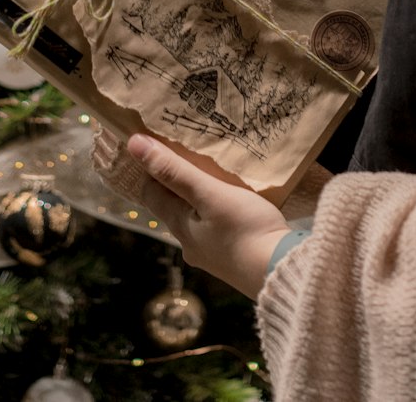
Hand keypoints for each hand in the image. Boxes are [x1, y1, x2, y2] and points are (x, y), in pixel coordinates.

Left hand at [124, 133, 290, 298]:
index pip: (150, 193)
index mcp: (179, 226)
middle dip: (175, 181)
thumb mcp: (209, 193)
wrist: (280, 272)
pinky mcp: (229, 259)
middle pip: (171, 206)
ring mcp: (209, 255)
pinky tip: (231, 204)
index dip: (150, 168)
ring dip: (196, 197)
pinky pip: (212, 229)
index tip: (159, 144)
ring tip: (212, 175)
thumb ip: (174, 171)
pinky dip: (214, 212)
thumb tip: (134, 146)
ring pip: (193, 218)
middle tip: (188, 152)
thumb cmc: (246, 228)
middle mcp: (188, 244)